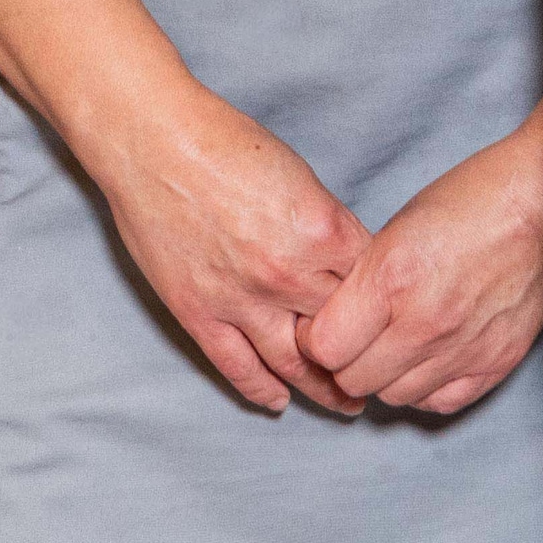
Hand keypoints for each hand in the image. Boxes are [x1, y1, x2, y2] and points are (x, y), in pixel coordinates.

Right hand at [80, 83, 370, 415]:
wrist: (151, 138)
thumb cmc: (223, 142)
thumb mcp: (300, 175)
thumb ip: (326, 227)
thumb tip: (345, 265)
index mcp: (323, 232)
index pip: (374, 288)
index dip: (386, 308)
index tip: (392, 325)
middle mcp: (289, 273)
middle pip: (344, 333)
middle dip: (366, 356)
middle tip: (381, 374)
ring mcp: (242, 299)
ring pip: (296, 364)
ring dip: (325, 390)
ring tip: (346, 403)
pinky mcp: (199, 313)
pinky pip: (238, 367)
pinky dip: (262, 389)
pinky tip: (279, 401)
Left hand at [297, 121, 542, 417]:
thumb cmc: (472, 199)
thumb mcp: (397, 226)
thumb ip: (362, 279)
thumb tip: (331, 320)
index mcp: (392, 277)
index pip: (323, 347)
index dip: (315, 337)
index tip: (323, 325)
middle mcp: (425, 321)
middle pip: (353, 380)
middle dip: (345, 361)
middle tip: (356, 337)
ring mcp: (463, 348)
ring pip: (393, 397)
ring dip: (385, 376)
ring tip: (394, 344)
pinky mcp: (496, 363)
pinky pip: (439, 402)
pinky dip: (425, 387)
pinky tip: (426, 359)